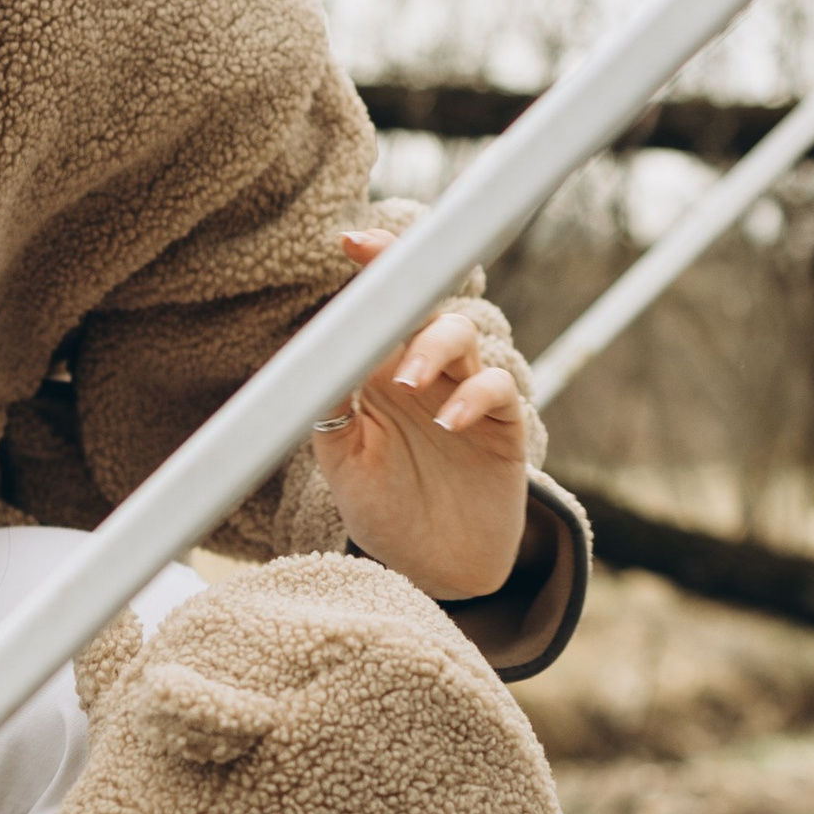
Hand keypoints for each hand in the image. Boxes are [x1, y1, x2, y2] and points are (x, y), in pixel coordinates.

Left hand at [309, 228, 531, 602]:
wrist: (436, 571)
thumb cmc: (384, 511)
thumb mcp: (343, 465)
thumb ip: (327, 412)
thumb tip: (310, 359)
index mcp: (379, 371)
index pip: (378, 310)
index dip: (373, 269)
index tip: (351, 242)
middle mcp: (424, 372)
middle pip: (425, 305)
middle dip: (407, 289)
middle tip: (383, 300)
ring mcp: (466, 394)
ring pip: (462, 336)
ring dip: (434, 348)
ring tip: (408, 383)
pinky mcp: (503, 425)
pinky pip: (498, 388)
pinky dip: (474, 395)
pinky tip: (450, 420)